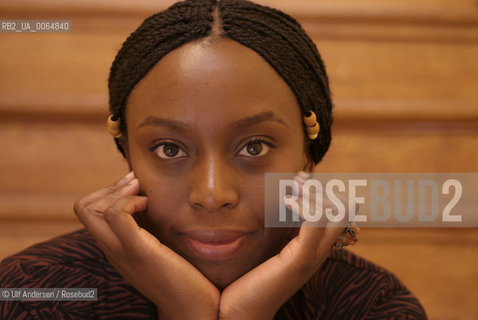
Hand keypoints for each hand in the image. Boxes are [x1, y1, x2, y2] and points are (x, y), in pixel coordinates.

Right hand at [74, 172, 219, 319]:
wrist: (193, 309)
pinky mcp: (140, 252)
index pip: (89, 213)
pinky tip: (148, 204)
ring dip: (117, 190)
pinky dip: (129, 201)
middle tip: (135, 183)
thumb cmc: (184, 277)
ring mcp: (122, 252)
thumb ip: (151, 231)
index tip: (134, 186)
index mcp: (116, 248)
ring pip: (91, 210)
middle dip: (109, 187)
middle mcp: (112, 250)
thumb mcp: (161, 248)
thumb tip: (155, 203)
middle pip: (83, 208)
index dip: (108, 192)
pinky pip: (116, 216)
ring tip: (141, 192)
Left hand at [219, 173, 345, 319]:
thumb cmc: (249, 278)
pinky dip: (305, 205)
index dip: (325, 190)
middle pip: (345, 208)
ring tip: (292, 188)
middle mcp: (320, 251)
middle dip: (323, 187)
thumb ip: (279, 228)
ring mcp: (313, 257)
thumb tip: (279, 200)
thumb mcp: (269, 246)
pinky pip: (316, 223)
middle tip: (298, 180)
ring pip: (337, 212)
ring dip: (315, 192)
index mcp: (314, 247)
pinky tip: (287, 202)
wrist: (238, 312)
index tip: (301, 179)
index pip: (340, 211)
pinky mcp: (300, 261)